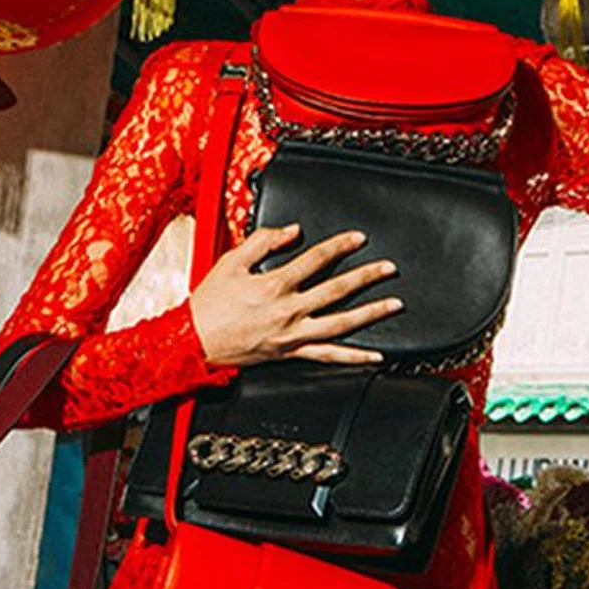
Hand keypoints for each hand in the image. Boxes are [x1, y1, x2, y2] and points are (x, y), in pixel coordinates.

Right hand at [188, 223, 400, 367]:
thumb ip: (263, 242)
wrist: (194, 341)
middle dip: (367, 276)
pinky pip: (328, 356)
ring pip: (340, 323)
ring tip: (394, 305)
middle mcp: (288, 310)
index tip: (358, 238)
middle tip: (389, 268)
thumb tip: (291, 231)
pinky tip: (374, 355)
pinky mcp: (291, 352)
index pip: (316, 259)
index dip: (340, 246)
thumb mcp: (231, 262)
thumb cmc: (210, 303)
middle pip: (337, 289)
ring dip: (370, 313)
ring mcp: (293, 334)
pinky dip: (353, 357)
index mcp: (275, 284)